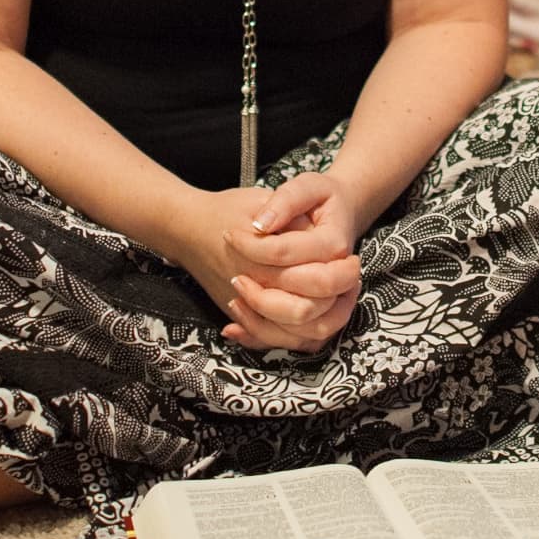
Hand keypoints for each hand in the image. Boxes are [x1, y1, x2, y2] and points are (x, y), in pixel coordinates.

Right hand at [169, 185, 360, 353]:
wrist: (187, 227)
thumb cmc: (228, 209)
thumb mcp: (262, 198)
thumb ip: (291, 217)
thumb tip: (319, 238)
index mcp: (264, 259)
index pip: (315, 279)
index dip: (341, 272)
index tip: (351, 258)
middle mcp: (254, 288)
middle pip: (307, 311)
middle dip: (338, 297)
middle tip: (351, 277)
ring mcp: (246, 307)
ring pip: (295, 334)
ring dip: (324, 319)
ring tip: (338, 297)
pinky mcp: (242, 315)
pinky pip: (276, 339)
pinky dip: (298, 335)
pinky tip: (317, 315)